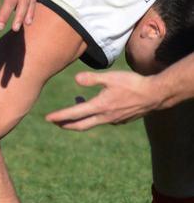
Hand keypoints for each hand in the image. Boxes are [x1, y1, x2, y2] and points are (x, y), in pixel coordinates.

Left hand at [45, 71, 159, 129]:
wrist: (154, 95)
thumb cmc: (132, 83)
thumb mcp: (110, 77)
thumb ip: (92, 79)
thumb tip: (75, 80)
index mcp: (100, 107)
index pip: (75, 113)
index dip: (60, 116)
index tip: (48, 118)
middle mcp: (105, 117)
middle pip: (81, 125)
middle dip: (66, 124)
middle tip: (54, 122)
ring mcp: (114, 120)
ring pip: (92, 122)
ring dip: (81, 117)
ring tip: (76, 104)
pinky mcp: (121, 120)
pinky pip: (103, 120)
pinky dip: (95, 114)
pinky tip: (97, 105)